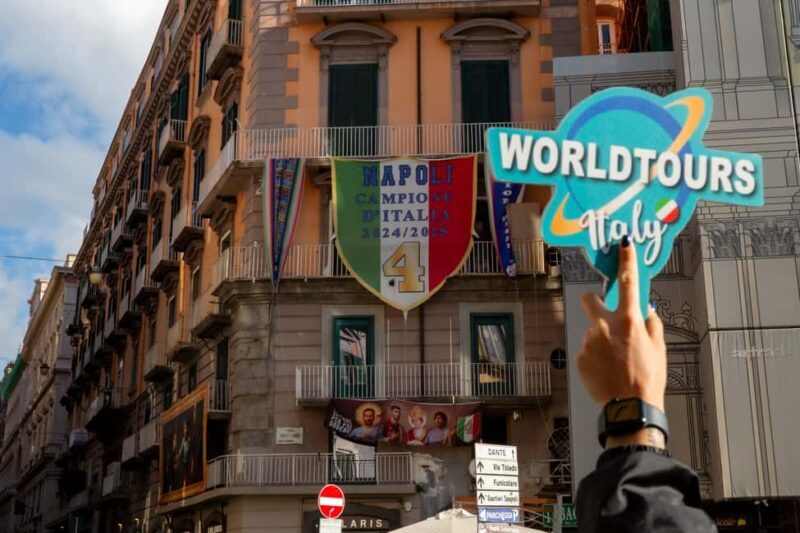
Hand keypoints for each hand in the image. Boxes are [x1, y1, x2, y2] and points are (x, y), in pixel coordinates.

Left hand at [577, 237, 666, 445]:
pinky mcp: (579, 357)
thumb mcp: (659, 348)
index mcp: (628, 321)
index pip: (628, 283)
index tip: (623, 244)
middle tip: (605, 314)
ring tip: (615, 361)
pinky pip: (587, 350)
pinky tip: (606, 370)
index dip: (626, 260)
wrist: (630, 407)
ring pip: (592, 331)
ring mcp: (589, 341)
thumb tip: (646, 310)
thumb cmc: (648, 379)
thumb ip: (652, 324)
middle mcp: (604, 326)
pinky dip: (595, 357)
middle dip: (594, 301)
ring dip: (601, 339)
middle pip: (589, 300)